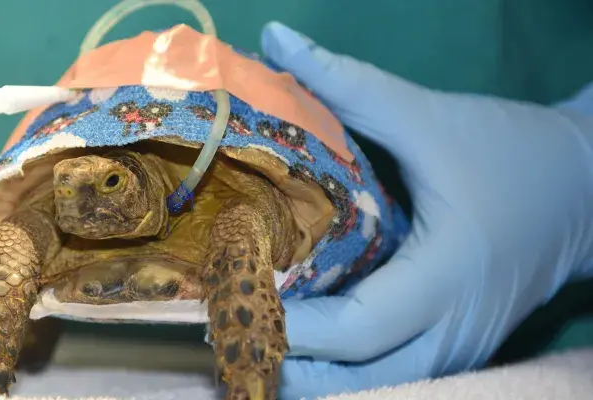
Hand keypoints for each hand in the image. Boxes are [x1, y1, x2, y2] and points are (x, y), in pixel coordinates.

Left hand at [261, 21, 592, 398]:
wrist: (587, 189)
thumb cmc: (511, 154)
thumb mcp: (432, 118)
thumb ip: (352, 86)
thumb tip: (278, 40)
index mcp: (447, 278)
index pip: (360, 329)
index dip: (295, 325)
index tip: (235, 296)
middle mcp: (453, 330)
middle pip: (360, 380)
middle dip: (293, 364)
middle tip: (230, 323)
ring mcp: (458, 349)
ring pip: (375, 387)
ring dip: (314, 373)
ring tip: (256, 331)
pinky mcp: (455, 348)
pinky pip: (391, 375)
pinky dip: (343, 367)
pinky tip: (302, 334)